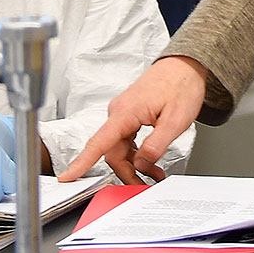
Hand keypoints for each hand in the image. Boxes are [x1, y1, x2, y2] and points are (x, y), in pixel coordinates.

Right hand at [62, 56, 206, 184]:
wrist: (185, 66)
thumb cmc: (181, 85)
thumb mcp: (175, 120)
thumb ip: (156, 145)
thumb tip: (141, 164)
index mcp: (125, 112)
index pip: (98, 142)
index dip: (82, 162)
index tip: (68, 176)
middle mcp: (119, 112)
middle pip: (112, 152)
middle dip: (126, 172)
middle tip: (143, 186)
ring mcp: (123, 113)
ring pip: (120, 148)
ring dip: (134, 165)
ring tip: (154, 175)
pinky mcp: (129, 115)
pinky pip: (126, 140)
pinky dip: (137, 154)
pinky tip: (151, 161)